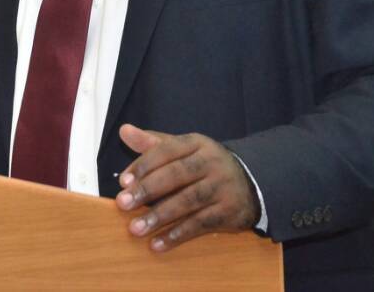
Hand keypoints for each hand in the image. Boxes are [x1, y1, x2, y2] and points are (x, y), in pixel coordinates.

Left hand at [115, 124, 260, 251]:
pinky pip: (201, 224)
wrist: (251, 182)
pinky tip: (157, 243)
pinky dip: (177, 235)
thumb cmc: (205, 165)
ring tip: (136, 228)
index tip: (123, 181)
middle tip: (123, 204)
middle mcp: (211, 162)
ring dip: (160, 216)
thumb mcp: (183, 149)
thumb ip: (153, 143)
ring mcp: (222, 187)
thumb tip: (124, 131)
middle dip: (148, 190)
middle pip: (177, 174)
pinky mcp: (229, 211)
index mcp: (197, 144)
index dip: (144, 165)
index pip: (167, 150)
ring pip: (188, 201)